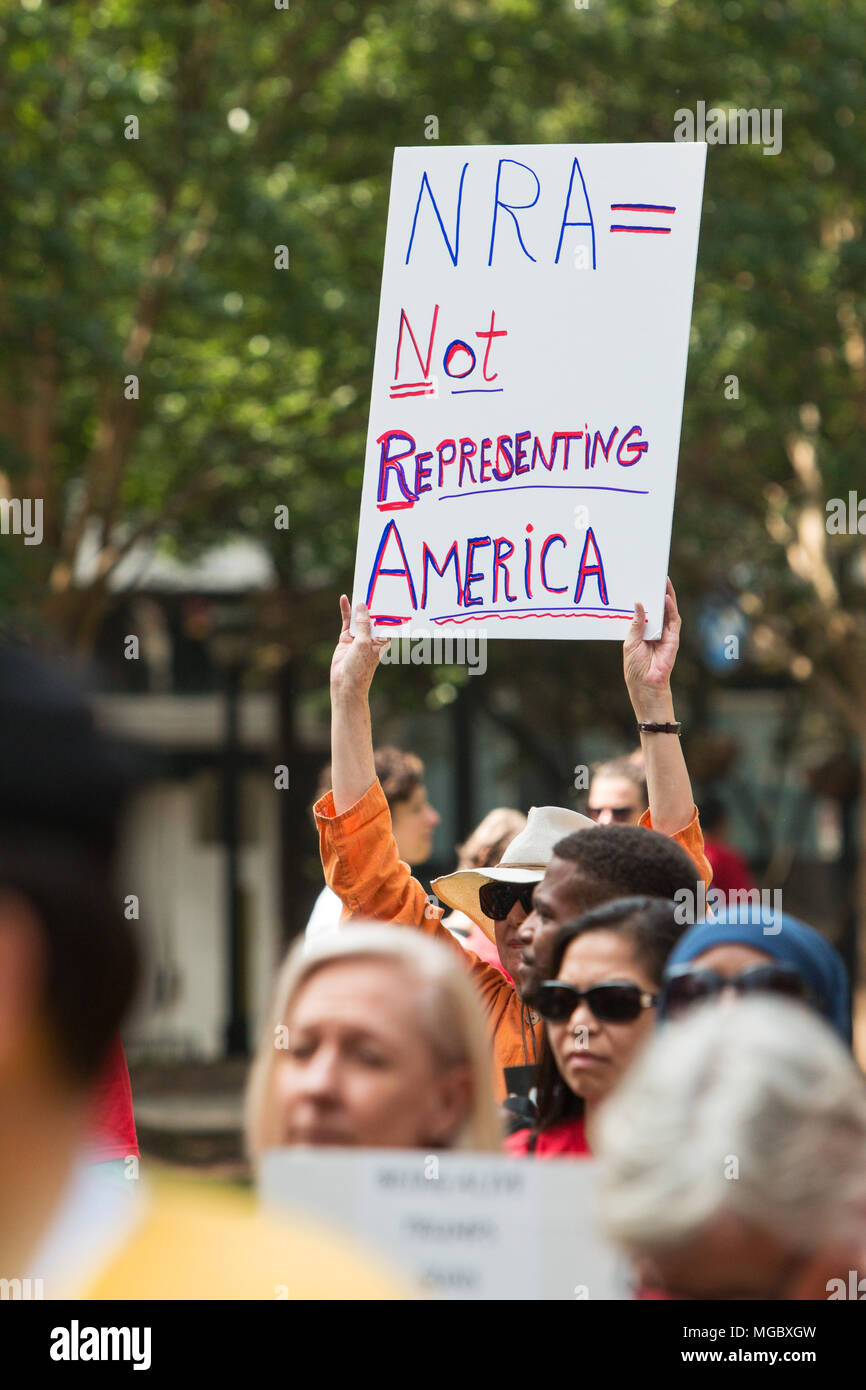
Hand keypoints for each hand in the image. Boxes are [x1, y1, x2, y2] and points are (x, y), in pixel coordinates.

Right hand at [330, 595, 389, 700]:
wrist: (345, 682)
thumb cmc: (360, 666)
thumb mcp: (364, 642)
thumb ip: (363, 623)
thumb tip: (362, 605)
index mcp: (383, 639)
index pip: (387, 621)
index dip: (388, 609)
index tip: (391, 593)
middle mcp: (372, 636)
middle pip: (372, 616)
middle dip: (373, 604)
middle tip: (374, 585)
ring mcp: (359, 636)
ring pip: (359, 616)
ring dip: (360, 605)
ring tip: (360, 587)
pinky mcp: (347, 637)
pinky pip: (347, 621)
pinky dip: (346, 610)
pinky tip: (344, 598)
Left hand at [623, 577, 679, 717]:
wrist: (644, 685)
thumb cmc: (634, 667)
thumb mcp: (630, 642)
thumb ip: (636, 623)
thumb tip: (638, 604)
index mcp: (643, 631)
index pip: (646, 610)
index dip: (646, 597)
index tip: (643, 582)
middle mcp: (655, 630)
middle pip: (658, 608)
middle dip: (658, 592)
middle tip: (656, 576)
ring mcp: (665, 634)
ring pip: (668, 611)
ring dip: (667, 596)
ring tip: (663, 582)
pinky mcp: (673, 639)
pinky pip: (674, 621)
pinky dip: (671, 609)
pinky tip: (666, 599)